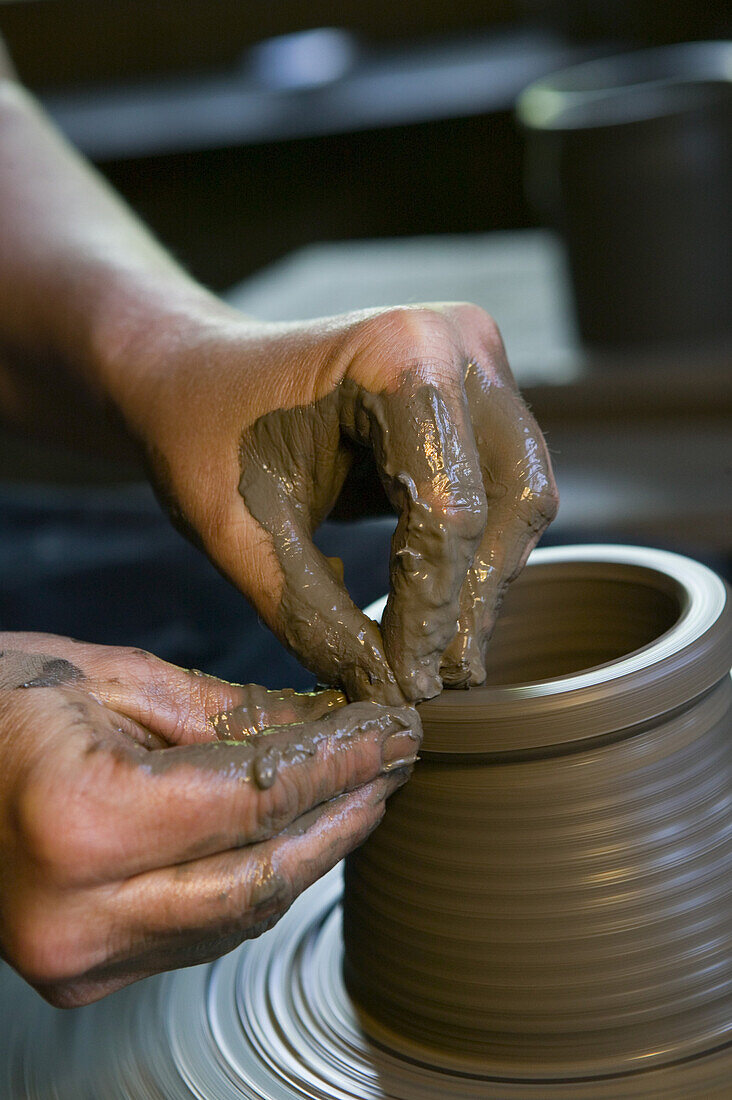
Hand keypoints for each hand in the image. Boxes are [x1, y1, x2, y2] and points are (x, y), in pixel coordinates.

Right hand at [0, 635, 419, 1005]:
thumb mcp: (110, 679)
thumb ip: (225, 713)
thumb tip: (323, 725)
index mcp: (83, 820)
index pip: (257, 797)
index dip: (341, 763)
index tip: (395, 731)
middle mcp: (81, 911)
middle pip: (265, 874)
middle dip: (346, 814)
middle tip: (398, 763)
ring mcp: (79, 958)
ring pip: (242, 914)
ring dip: (313, 852)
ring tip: (363, 794)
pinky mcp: (83, 972)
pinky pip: (201, 931)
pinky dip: (259, 883)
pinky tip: (297, 839)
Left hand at [110, 301, 557, 702]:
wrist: (194, 372)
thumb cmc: (201, 434)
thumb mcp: (236, 530)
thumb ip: (310, 612)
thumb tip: (385, 691)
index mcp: (398, 354)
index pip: (446, 509)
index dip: (431, 609)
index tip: (408, 684)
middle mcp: (457, 343)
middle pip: (509, 499)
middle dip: (474, 599)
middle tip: (438, 681)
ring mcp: (475, 362)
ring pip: (520, 495)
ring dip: (483, 580)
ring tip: (437, 656)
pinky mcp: (474, 392)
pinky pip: (503, 485)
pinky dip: (475, 550)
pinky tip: (437, 608)